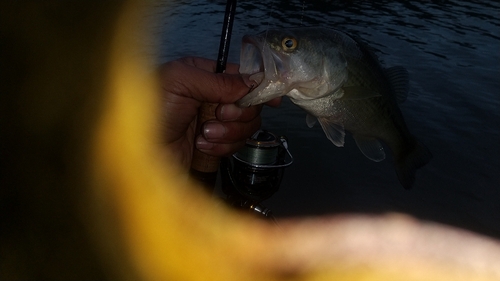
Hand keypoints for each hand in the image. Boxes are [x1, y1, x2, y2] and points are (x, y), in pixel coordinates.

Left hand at [159, 57, 279, 169]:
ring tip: (203, 134)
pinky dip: (221, 147)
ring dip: (228, 133)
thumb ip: (218, 80)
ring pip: (246, 126)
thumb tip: (252, 81)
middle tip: (219, 115)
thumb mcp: (180, 83)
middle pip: (249, 103)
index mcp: (202, 75)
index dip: (257, 86)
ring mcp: (214, 122)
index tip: (270, 97)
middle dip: (237, 113)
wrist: (139, 157)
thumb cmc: (149, 113)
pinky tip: (201, 146)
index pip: (240, 76)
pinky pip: (236, 145)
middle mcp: (210, 97)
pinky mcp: (215, 145)